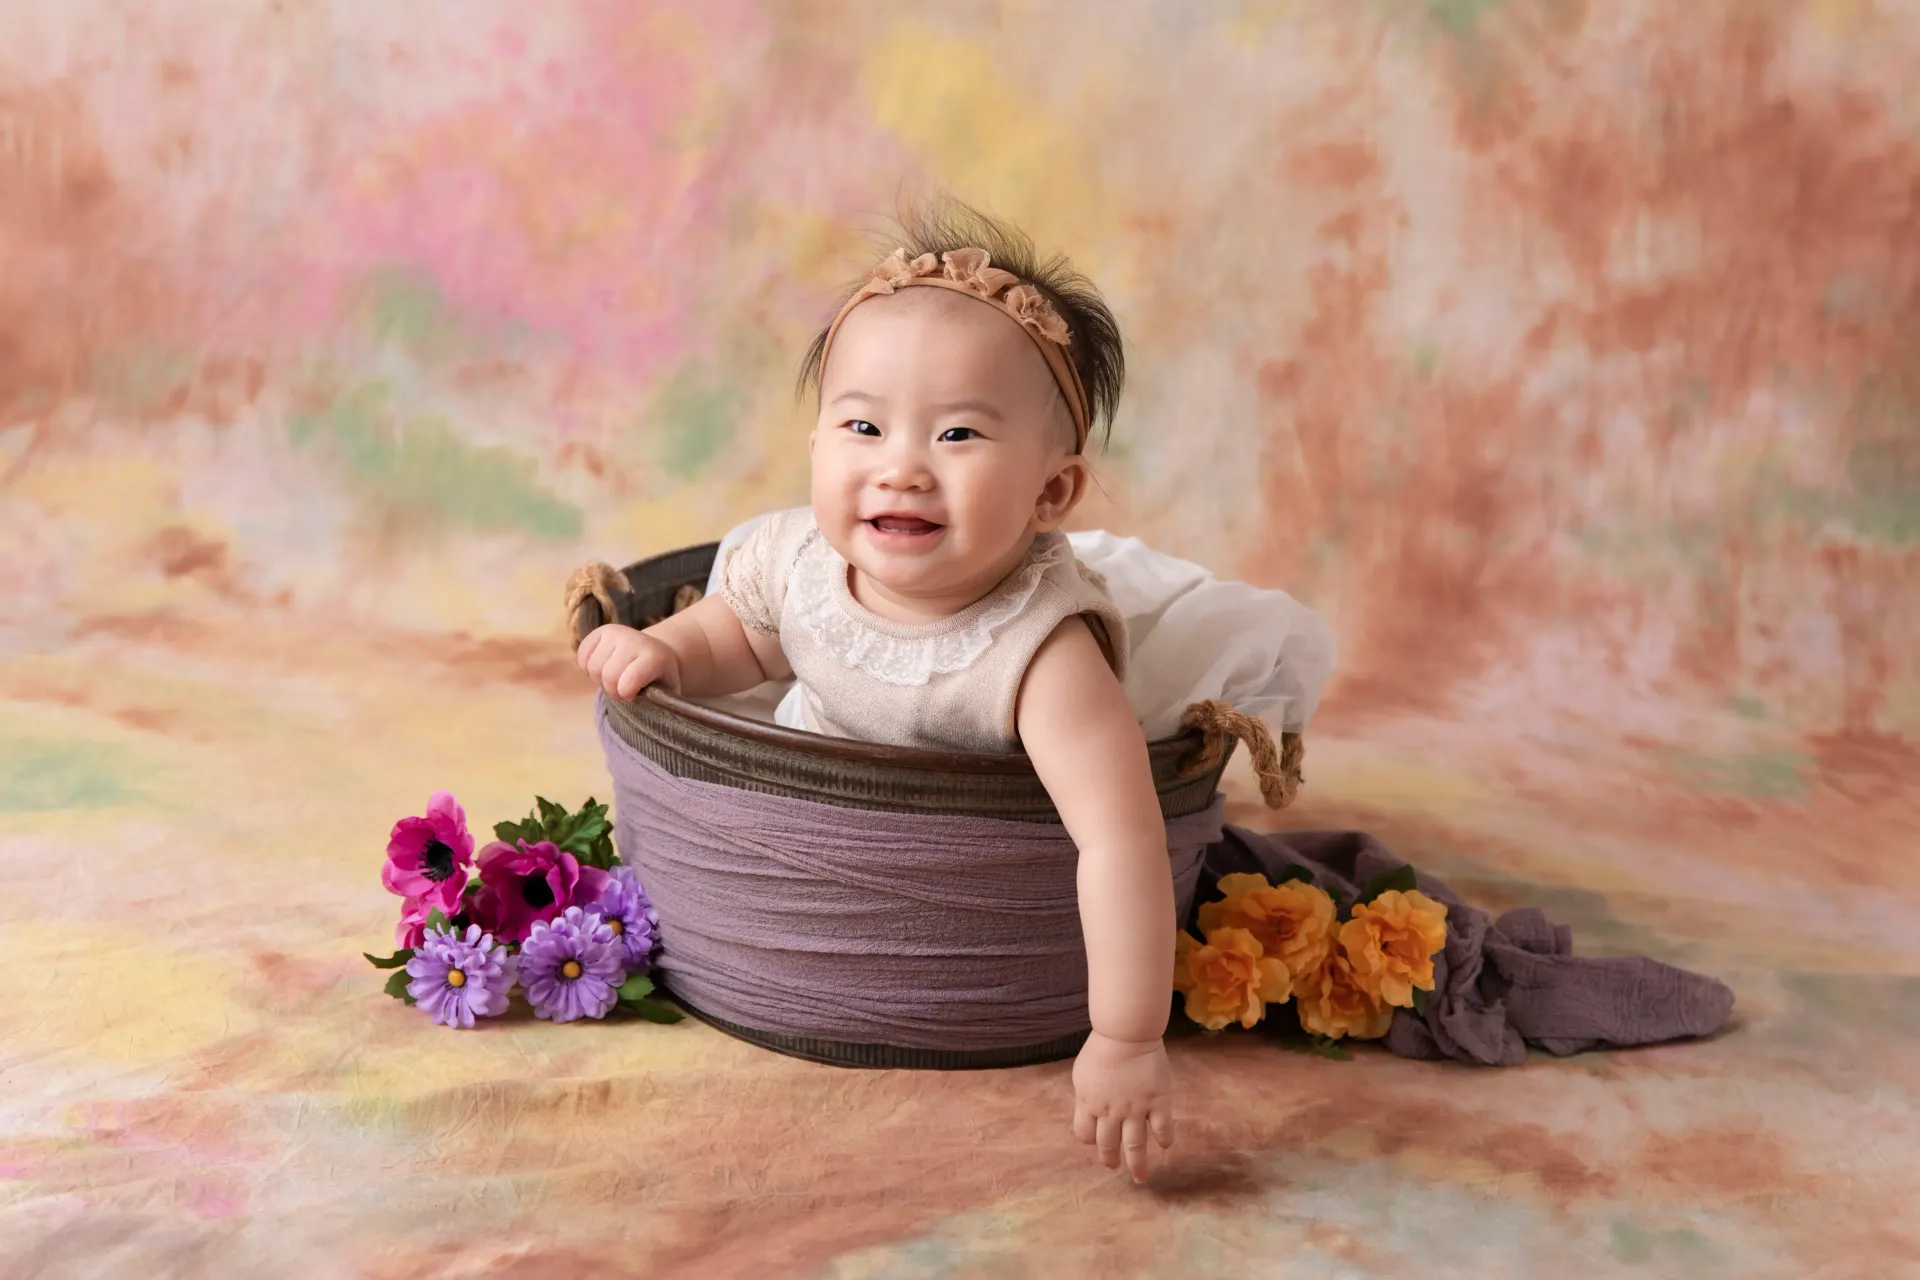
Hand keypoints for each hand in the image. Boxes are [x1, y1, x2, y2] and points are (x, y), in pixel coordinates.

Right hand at [576, 624, 679, 700]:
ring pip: (592, 667)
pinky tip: (603, 668)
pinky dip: (588, 667)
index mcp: (654, 658)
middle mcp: (634, 640)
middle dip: (612, 690)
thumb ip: (659, 704)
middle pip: (607, 676)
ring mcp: (616, 633)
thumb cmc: (661, 679)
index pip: (630, 680)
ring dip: (600, 679)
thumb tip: (648, 714)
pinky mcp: (601, 631)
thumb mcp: (667, 693)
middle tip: (622, 690)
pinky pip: (582, 655)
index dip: (626, 694)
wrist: (657, 652)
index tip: (633, 695)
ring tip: (614, 678)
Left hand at [1071, 1031, 1174, 1182]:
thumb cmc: (1102, 1048)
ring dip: (1137, 1163)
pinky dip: (1164, 1139)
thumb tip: (1089, 1109)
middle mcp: (1110, 1112)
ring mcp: (1135, 1109)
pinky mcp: (1158, 1102)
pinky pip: (1162, 1129)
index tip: (1097, 1142)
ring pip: (1135, 1144)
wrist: (1126, 1033)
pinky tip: (1165, 1145)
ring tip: (1140, 1177)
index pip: (1084, 1133)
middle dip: (1111, 1160)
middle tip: (1115, 1168)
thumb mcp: (1082, 1073)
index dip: (1090, 1140)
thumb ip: (1087, 1095)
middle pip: (1108, 1144)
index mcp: (1089, 1103)